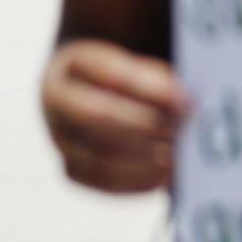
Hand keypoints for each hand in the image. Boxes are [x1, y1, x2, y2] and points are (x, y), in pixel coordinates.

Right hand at [41, 40, 187, 192]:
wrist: (102, 87)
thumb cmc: (135, 73)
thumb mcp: (145, 61)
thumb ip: (161, 78)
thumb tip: (183, 107)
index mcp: (76, 60)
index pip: (106, 71)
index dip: (148, 88)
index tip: (184, 100)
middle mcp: (58, 98)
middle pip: (96, 116)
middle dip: (145, 125)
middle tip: (181, 130)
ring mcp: (60, 136)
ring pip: (96, 155)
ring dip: (143, 159)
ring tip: (177, 155)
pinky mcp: (71, 166)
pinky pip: (99, 180)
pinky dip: (136, 181)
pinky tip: (164, 175)